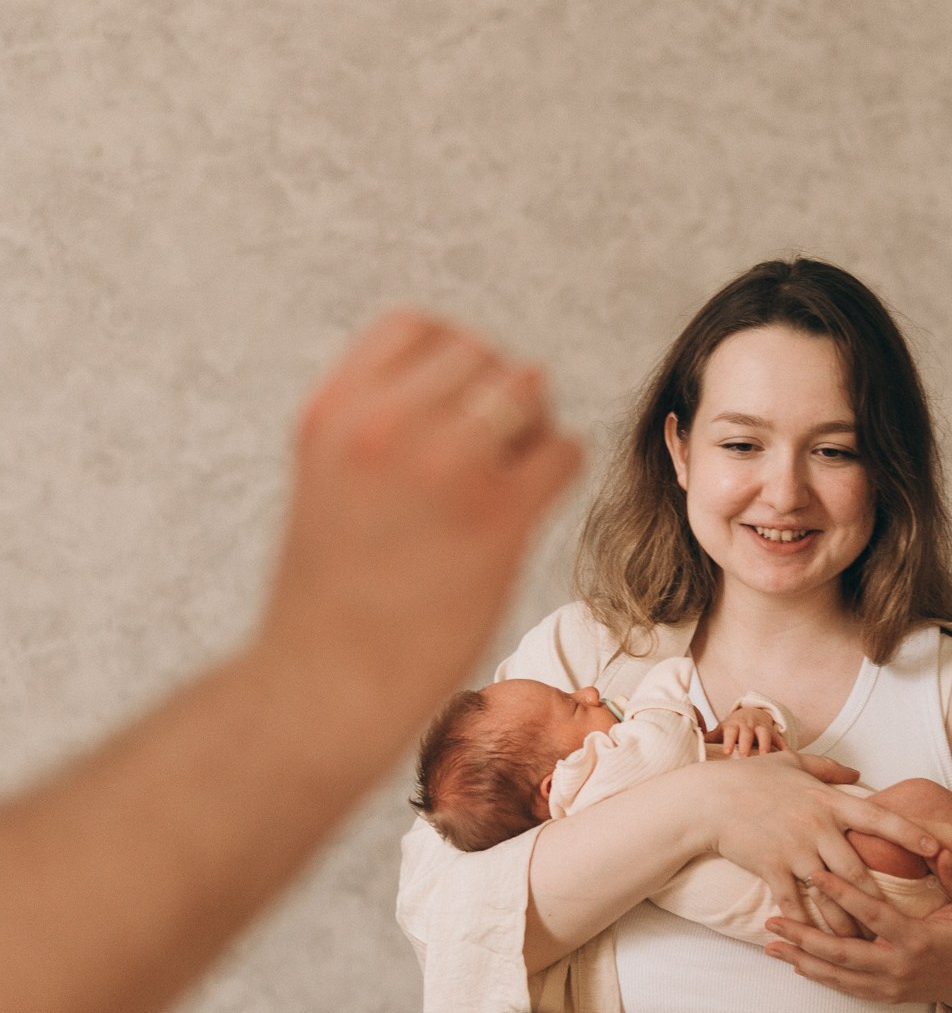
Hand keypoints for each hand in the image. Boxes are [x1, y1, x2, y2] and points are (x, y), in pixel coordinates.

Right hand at [253, 312, 581, 758]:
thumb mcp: (326, 481)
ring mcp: (443, 467)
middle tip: (494, 455)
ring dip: (534, 427)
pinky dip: (559, 472)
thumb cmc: (332, 595)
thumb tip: (467, 390)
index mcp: (334, 411)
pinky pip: (563, 452)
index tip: (456, 410)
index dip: (451, 360)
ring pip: (528, 390)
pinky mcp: (498, 517)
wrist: (326, 685)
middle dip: (498, 394)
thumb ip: (376, 426)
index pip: (418, 327)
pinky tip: (530, 510)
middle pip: (481, 353)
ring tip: (512, 479)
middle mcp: (385, 426)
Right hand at [701, 751, 940, 935]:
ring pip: (831, 895)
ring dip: (848, 923)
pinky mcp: (772, 868)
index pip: (881, 819)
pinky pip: (794, 902)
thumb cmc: (751, 776)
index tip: (938, 850)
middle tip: (902, 924)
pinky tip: (815, 943)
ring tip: (863, 945)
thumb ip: (830, 769)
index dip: (912, 835)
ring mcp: (795, 850)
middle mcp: (818, 829)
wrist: (709, 798)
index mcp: (830, 802)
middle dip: (880, 902)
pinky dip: (806, 924)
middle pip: (859, 872)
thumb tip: (857, 773)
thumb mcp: (794, 761)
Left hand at [705, 704, 787, 756]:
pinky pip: (779, 739)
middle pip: (747, 733)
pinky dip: (784, 746)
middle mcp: (748, 725)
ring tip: (766, 756)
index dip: (729, 741)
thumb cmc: (733, 727)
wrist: (751, 713)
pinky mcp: (773, 733)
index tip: (727, 752)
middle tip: (746, 757)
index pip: (731, 732)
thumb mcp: (722, 729)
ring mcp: (761, 728)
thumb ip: (711, 737)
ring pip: (764, 734)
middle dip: (747, 744)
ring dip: (766, 744)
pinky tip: (788, 755)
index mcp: (734, 725)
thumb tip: (694, 744)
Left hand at [764, 845, 951, 1012]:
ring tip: (770, 945)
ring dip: (801, 959)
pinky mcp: (885, 996)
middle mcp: (898, 966)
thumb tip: (940, 847)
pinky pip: (845, 988)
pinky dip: (819, 977)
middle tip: (772, 921)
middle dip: (804, 937)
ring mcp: (889, 986)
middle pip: (842, 952)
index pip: (872, 914)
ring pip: (837, 975)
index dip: (843, 895)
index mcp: (917, 939)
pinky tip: (795, 964)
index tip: (815, 875)